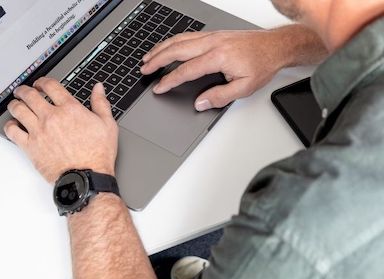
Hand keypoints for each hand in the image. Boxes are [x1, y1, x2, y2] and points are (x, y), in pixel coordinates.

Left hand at [4, 78, 118, 183]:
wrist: (87, 177)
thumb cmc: (97, 155)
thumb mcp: (107, 125)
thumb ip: (100, 103)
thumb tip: (98, 88)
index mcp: (69, 109)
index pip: (50, 86)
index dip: (42, 81)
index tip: (40, 84)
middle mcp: (51, 117)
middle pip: (30, 95)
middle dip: (23, 90)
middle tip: (21, 91)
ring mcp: (39, 131)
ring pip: (18, 110)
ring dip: (14, 104)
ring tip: (14, 105)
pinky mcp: (30, 147)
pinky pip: (12, 132)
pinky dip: (9, 126)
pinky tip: (12, 126)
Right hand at [140, 30, 288, 110]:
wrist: (275, 46)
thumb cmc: (262, 64)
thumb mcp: (244, 88)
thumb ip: (220, 97)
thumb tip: (200, 103)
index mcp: (219, 57)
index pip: (186, 70)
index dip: (170, 80)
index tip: (159, 87)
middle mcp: (213, 43)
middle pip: (177, 50)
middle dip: (157, 60)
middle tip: (144, 69)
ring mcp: (212, 36)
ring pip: (179, 40)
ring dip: (161, 48)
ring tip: (148, 57)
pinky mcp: (214, 34)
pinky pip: (187, 36)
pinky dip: (172, 42)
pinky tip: (166, 47)